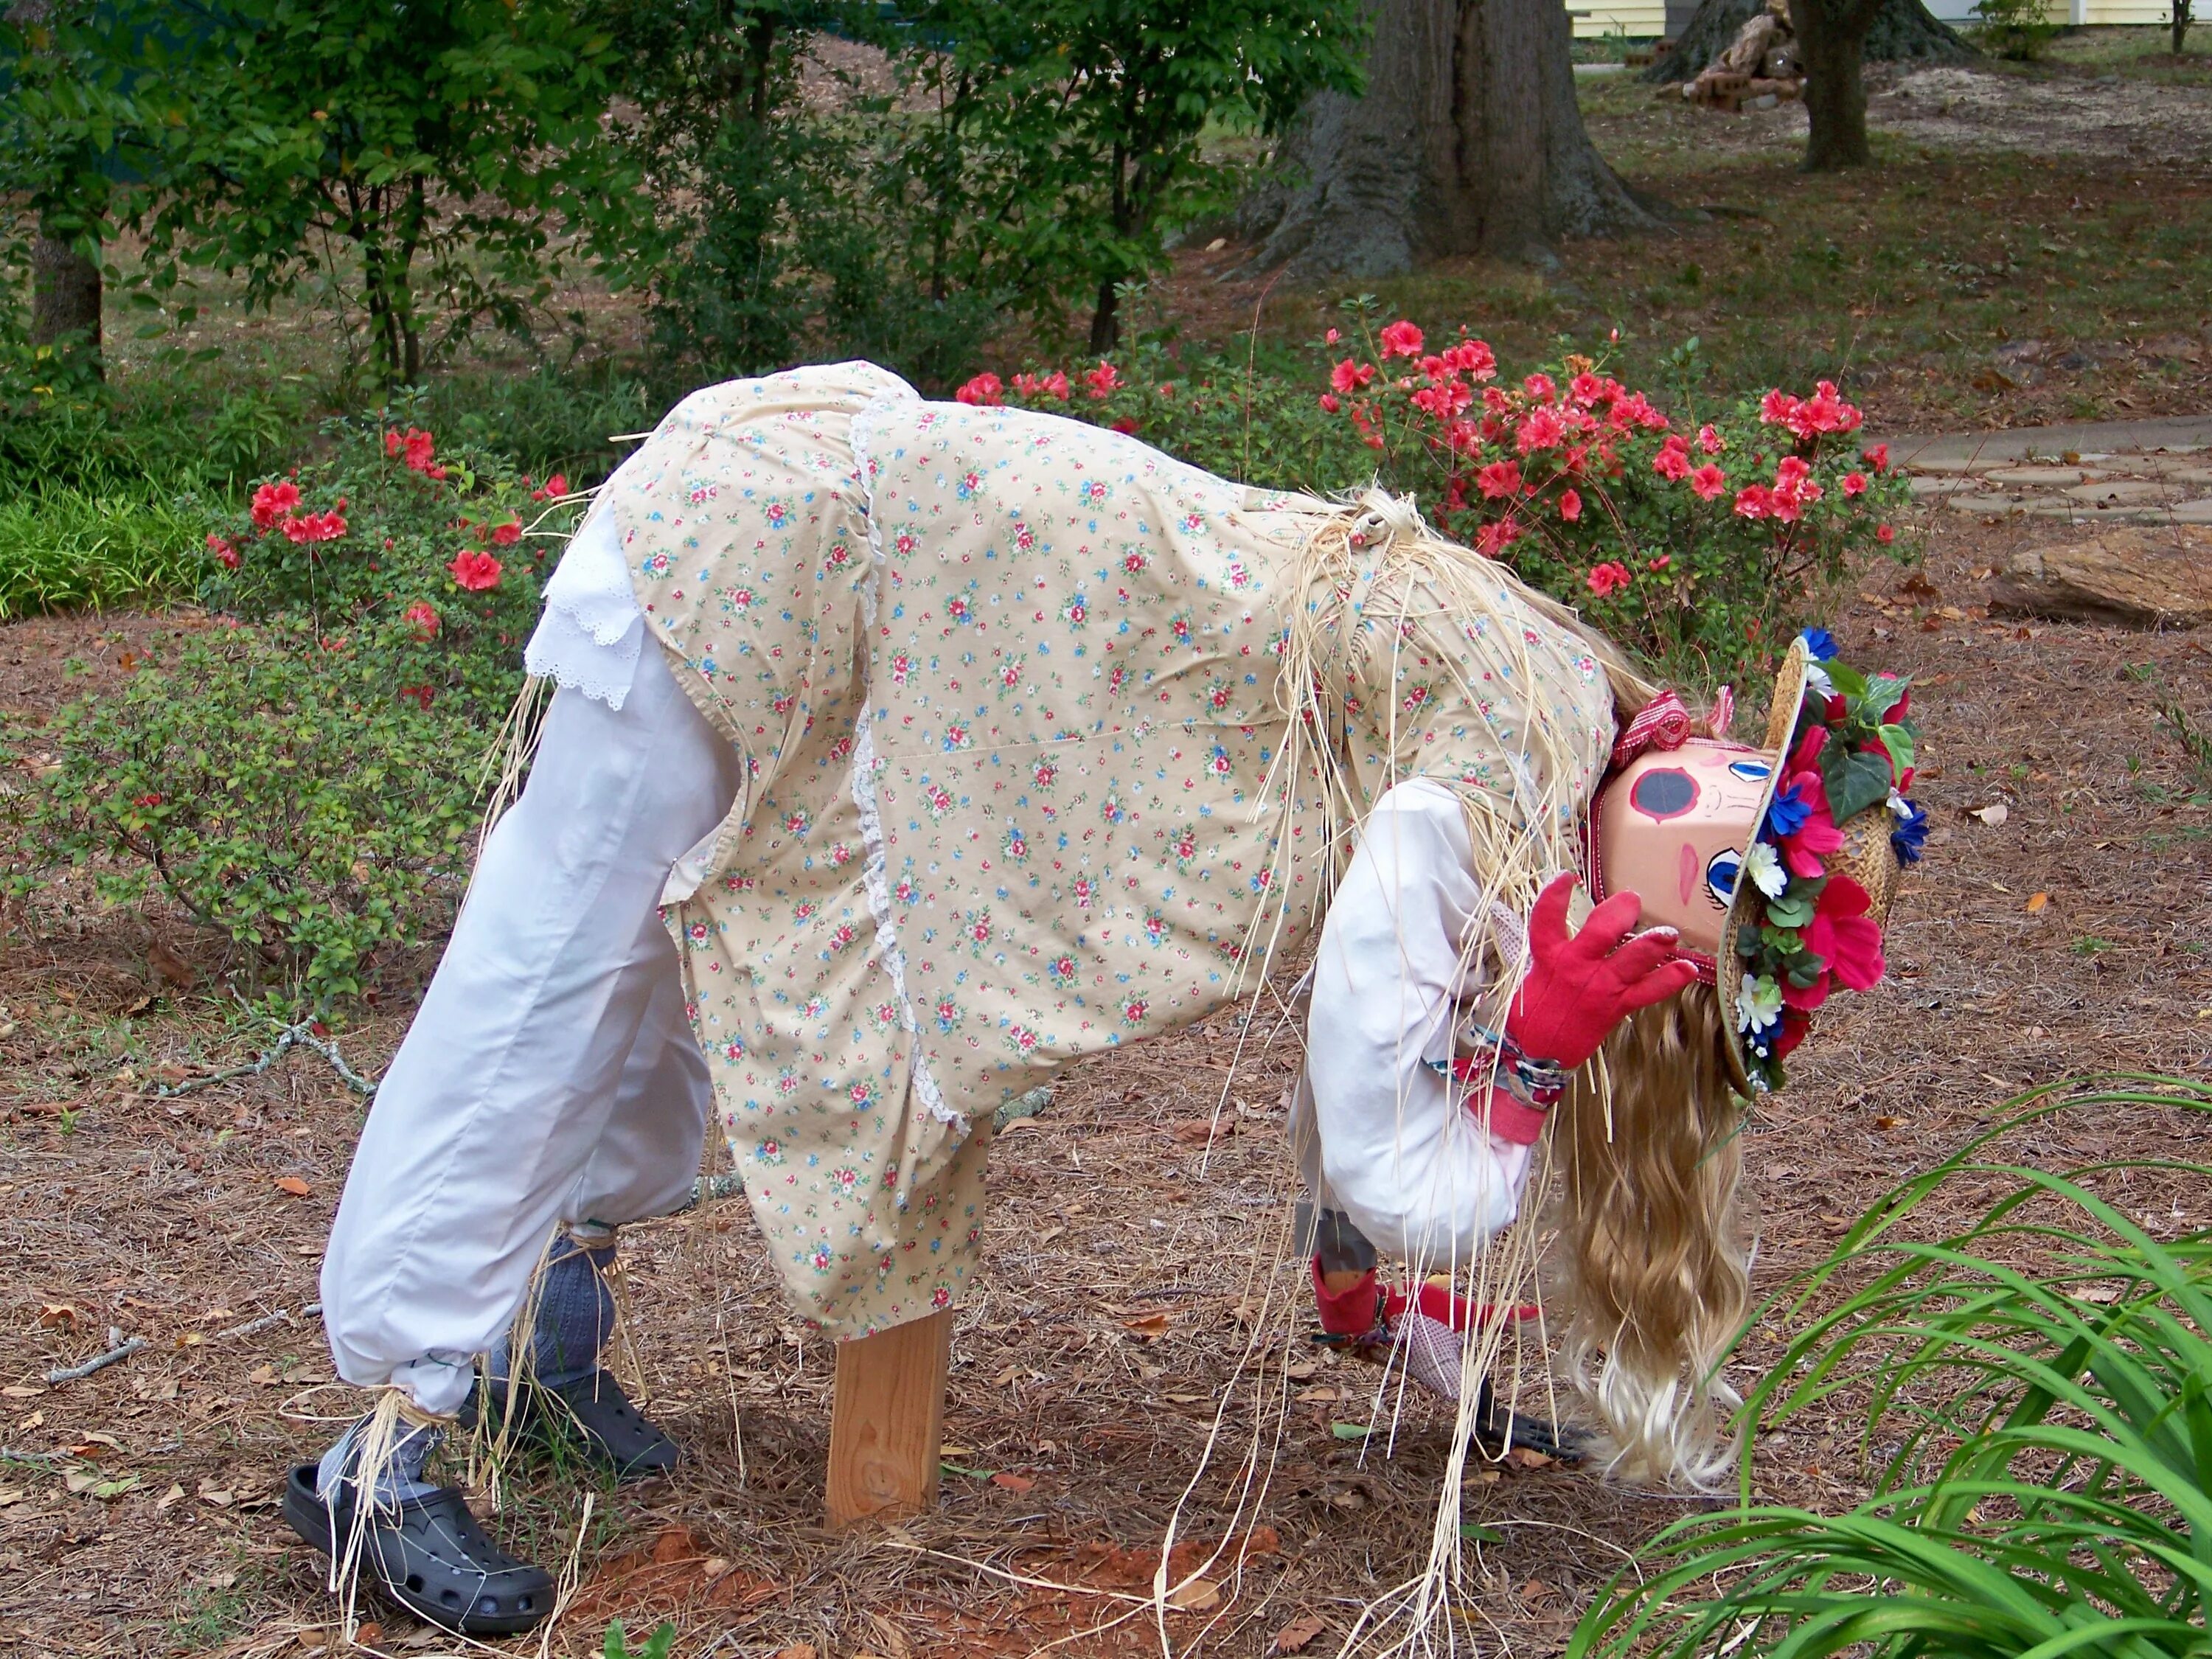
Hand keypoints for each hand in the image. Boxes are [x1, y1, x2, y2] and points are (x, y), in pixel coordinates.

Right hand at [1506, 873, 1698, 1069]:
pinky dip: (1668, 981)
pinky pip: (1646, 992)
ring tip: (1669, 933)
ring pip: (1628, 961)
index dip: (1554, 896)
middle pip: (1599, 933)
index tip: (1567, 877)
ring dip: (1651, 945)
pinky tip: (1688, 969)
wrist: (1538, 1054)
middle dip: (1618, 913)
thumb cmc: (1535, 1010)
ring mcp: (1598, 988)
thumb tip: (1578, 919)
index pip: (1545, 920)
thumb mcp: (1536, 972)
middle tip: (1632, 900)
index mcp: (1549, 957)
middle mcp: (1574, 968)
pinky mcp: (1615, 1008)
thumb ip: (1557, 947)